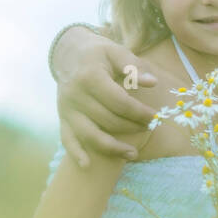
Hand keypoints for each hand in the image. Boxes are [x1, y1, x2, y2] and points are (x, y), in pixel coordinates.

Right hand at [54, 29, 157, 166]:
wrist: (69, 54)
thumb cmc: (99, 54)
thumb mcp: (116, 51)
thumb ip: (134, 66)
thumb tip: (152, 82)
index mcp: (90, 77)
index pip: (119, 101)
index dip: (139, 112)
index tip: (155, 116)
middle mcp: (75, 95)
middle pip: (108, 119)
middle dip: (132, 127)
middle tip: (150, 127)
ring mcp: (67, 109)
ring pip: (90, 135)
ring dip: (112, 148)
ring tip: (133, 154)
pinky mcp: (62, 118)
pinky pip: (67, 139)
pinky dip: (76, 153)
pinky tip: (88, 165)